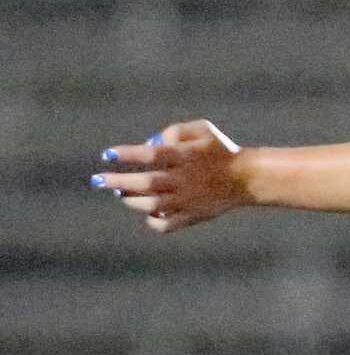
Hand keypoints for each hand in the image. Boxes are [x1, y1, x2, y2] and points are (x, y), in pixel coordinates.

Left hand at [92, 120, 246, 232]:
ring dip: (131, 201)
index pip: (150, 155)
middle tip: (97, 181)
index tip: (108, 155)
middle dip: (117, 182)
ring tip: (122, 194)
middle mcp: (185, 180)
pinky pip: (167, 225)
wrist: (247, 178)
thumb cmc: (222, 150)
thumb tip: (152, 141)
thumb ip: (176, 130)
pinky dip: (153, 221)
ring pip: (152, 205)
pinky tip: (148, 213)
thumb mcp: (204, 130)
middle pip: (146, 183)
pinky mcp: (194, 216)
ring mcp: (189, 200)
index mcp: (186, 157)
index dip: (127, 155)